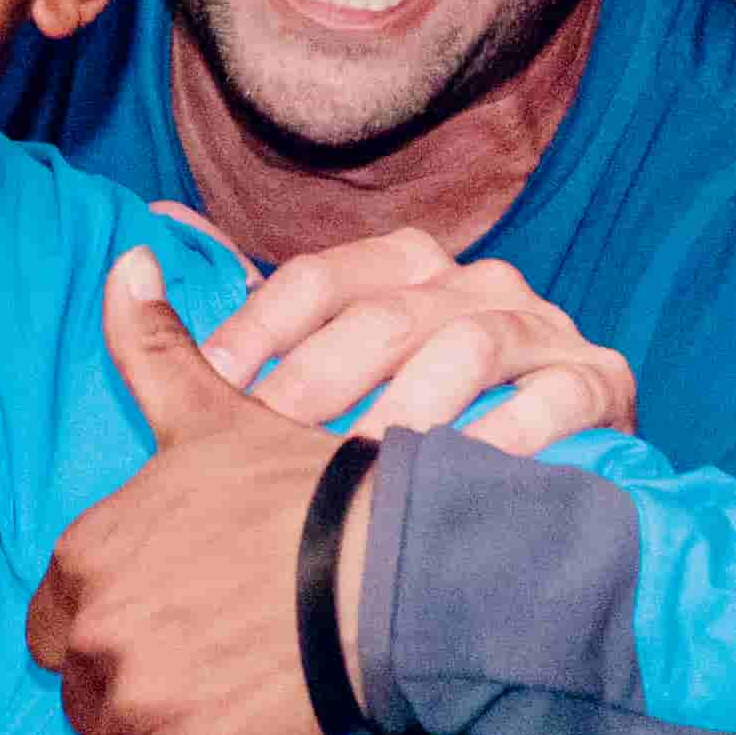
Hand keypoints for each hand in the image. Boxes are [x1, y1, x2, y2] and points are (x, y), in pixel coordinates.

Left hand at [0, 252, 373, 734]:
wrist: (386, 574)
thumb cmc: (304, 490)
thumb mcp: (214, 410)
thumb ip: (153, 345)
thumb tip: (124, 259)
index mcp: (88, 548)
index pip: (60, 608)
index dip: (108, 616)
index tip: (166, 607)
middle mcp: (95, 627)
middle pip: (80, 679)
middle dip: (126, 675)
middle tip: (205, 654)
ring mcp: (132, 703)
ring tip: (214, 705)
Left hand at [177, 211, 631, 454]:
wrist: (544, 482)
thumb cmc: (413, 428)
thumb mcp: (327, 371)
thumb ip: (237, 326)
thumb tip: (134, 252)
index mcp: (402, 264)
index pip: (315, 279)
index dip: (259, 331)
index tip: (217, 390)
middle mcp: (473, 280)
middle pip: (381, 315)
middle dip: (318, 387)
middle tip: (270, 455)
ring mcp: (541, 326)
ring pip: (464, 347)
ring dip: (406, 413)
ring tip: (355, 476)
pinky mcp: (600, 379)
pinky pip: (554, 395)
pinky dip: (506, 436)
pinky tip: (461, 479)